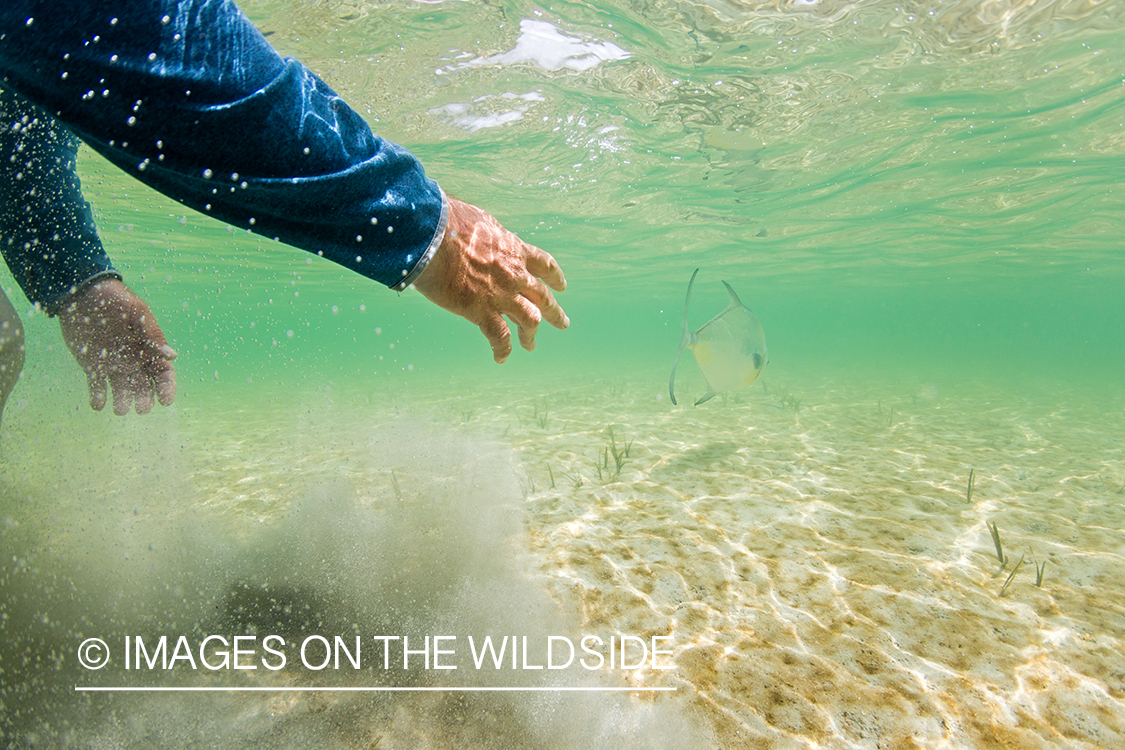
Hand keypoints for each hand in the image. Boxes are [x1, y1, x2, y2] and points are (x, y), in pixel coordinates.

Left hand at [58, 278, 176, 414]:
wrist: (81, 292)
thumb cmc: (114, 298)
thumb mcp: (135, 312)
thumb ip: (152, 334)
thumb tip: (172, 356)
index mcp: (148, 348)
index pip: (163, 373)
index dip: (166, 388)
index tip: (165, 400)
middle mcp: (133, 360)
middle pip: (144, 386)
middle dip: (144, 399)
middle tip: (141, 408)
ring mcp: (113, 364)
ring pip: (122, 390)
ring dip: (122, 401)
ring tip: (118, 409)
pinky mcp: (92, 366)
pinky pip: (97, 386)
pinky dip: (98, 398)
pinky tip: (97, 404)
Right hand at [412, 198, 568, 362]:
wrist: (432, 237)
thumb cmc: (448, 221)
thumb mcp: (477, 218)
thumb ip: (486, 231)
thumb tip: (478, 229)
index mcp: (514, 249)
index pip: (543, 264)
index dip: (554, 277)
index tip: (562, 286)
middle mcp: (514, 274)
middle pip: (542, 297)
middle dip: (554, 312)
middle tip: (563, 323)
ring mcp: (501, 295)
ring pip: (529, 320)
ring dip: (530, 335)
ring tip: (531, 345)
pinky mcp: (481, 311)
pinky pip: (499, 337)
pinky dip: (502, 349)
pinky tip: (501, 358)